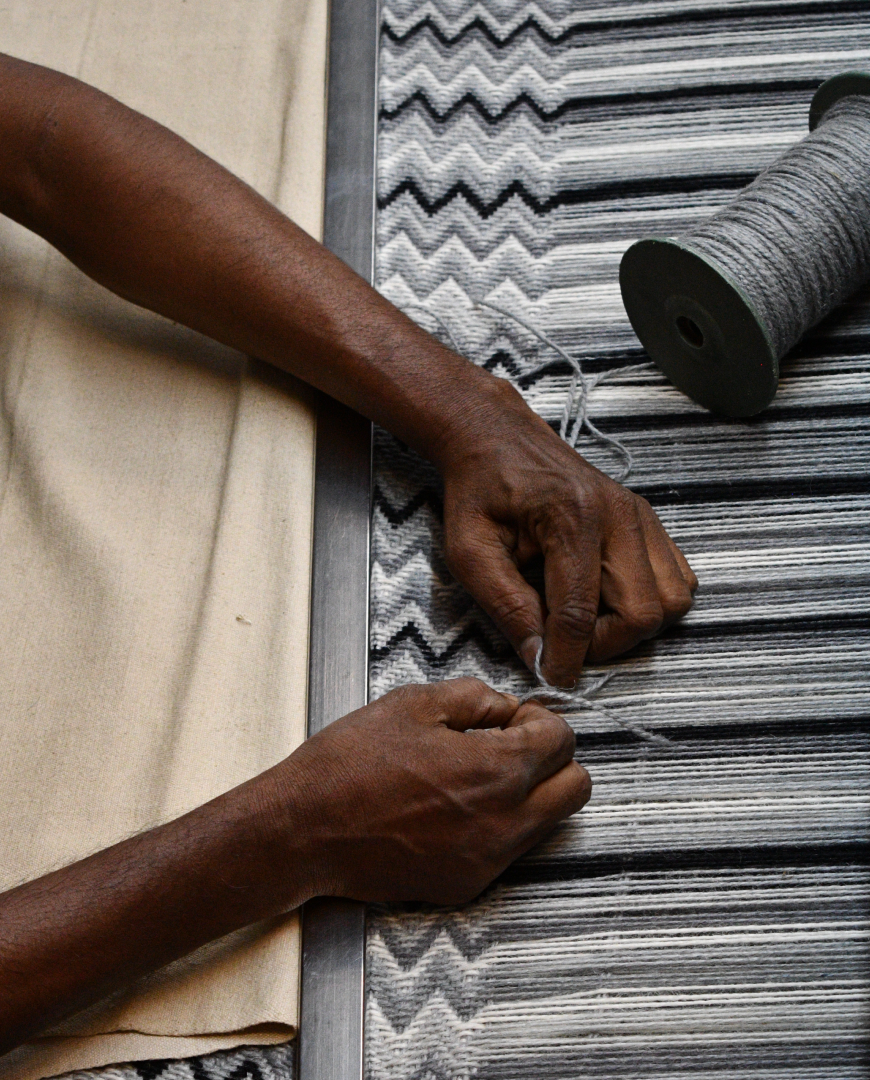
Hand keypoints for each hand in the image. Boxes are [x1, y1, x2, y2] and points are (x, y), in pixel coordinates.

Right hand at [277, 678, 589, 904]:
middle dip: (552, 759)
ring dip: (530, 793)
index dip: (540, 719)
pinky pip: (508, 851)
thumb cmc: (347, 766)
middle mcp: (502, 823)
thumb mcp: (413, 703)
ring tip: (476, 775)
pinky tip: (452, 807)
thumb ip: (476, 697)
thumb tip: (506, 708)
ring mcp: (486, 861)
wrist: (302, 830)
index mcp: (495, 771)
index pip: (563, 740)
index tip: (514, 718)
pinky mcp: (466, 885)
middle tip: (510, 745)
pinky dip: (497, 825)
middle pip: (576, 788)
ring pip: (548, 823)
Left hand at [439, 379, 697, 687]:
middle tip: (566, 643)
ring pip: (672, 601)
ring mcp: (640, 516)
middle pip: (644, 612)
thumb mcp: (469, 550)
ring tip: (586, 619)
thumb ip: (505, 605)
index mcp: (569, 517)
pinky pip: (677, 580)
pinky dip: (651, 603)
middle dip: (606, 645)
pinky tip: (606, 598)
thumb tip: (540, 656)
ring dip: (632, 626)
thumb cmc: (480, 491)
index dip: (567, 657)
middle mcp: (617, 514)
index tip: (550, 676)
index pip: (580, 611)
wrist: (498, 439)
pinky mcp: (649, 521)